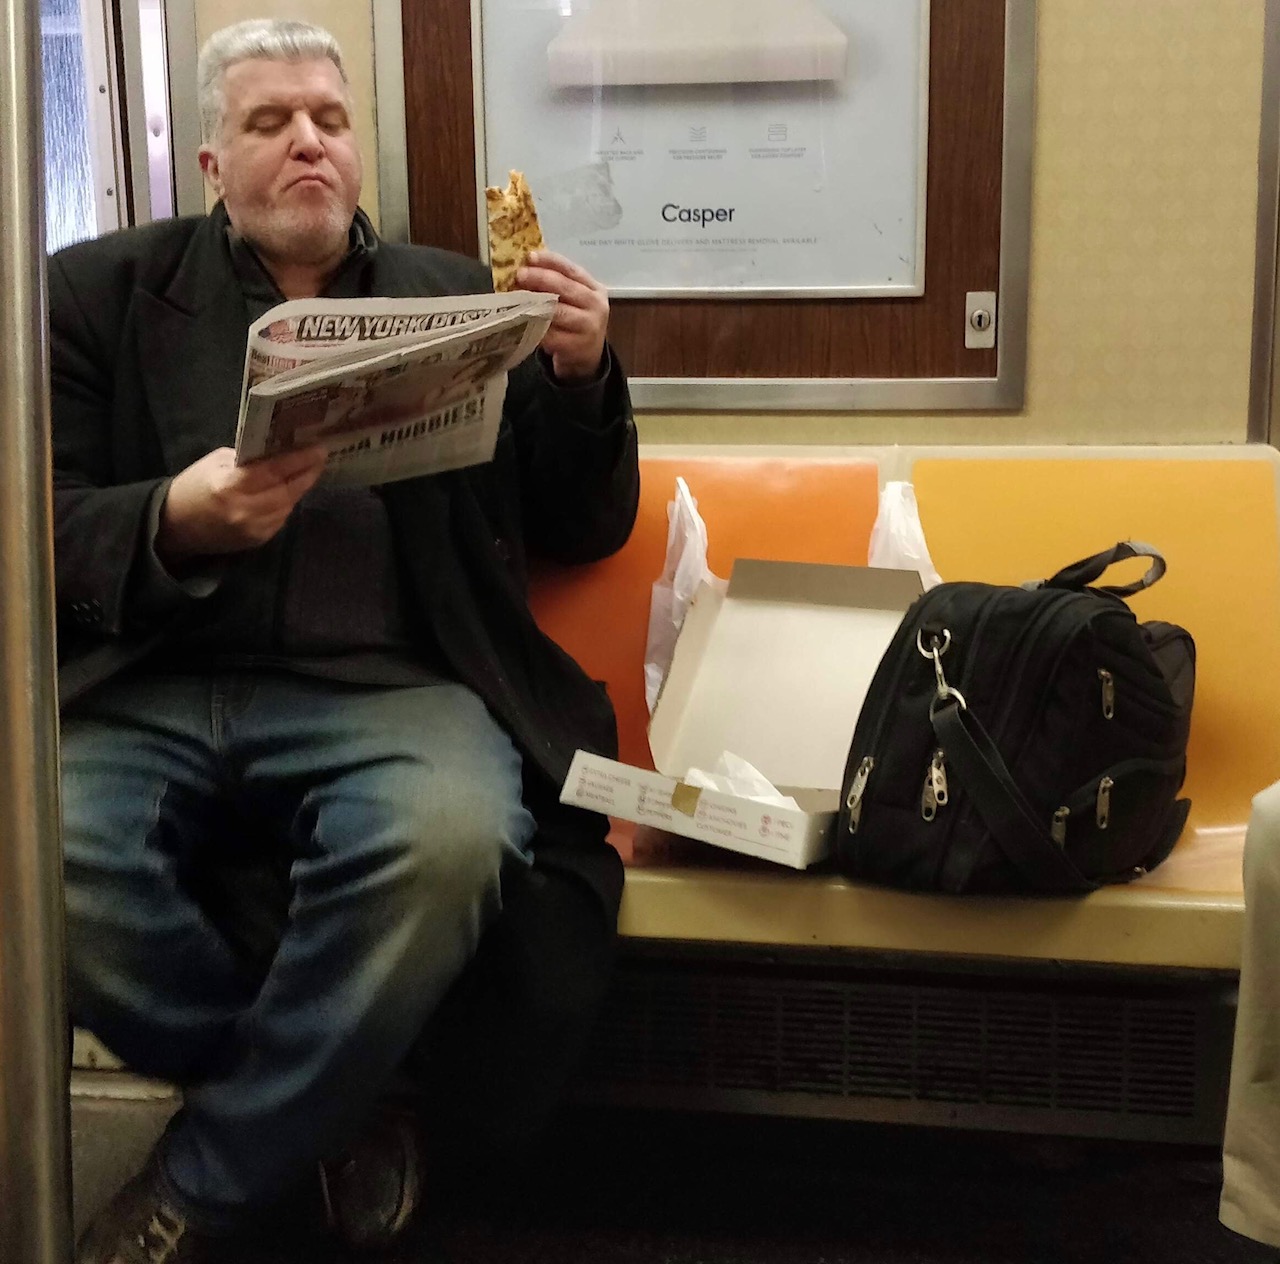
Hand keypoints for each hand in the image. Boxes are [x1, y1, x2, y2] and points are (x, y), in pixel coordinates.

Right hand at [157, 445, 327, 566]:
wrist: (175, 526)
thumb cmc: (194, 486)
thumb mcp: (216, 463)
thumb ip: (248, 458)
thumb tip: (279, 450)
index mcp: (230, 486)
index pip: (274, 471)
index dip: (299, 460)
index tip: (319, 448)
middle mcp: (245, 510)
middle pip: (288, 490)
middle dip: (307, 472)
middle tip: (321, 456)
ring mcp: (254, 529)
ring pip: (289, 505)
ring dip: (300, 487)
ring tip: (309, 470)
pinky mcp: (258, 541)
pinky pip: (282, 518)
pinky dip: (288, 503)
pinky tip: (290, 490)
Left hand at [515, 250, 608, 381]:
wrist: (588, 356)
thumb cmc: (576, 320)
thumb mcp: (575, 299)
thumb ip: (557, 284)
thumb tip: (526, 267)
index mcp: (595, 289)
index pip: (572, 270)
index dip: (551, 261)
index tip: (530, 256)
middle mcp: (595, 306)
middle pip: (566, 288)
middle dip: (540, 279)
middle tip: (520, 274)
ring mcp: (588, 328)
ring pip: (558, 311)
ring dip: (535, 303)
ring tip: (517, 296)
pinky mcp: (575, 347)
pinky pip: (551, 334)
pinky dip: (535, 326)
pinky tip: (522, 319)